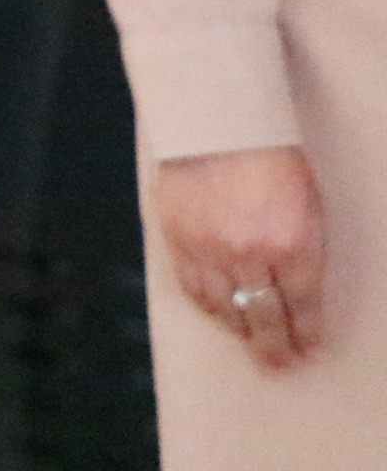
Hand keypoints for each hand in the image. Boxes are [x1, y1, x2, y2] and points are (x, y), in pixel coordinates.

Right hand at [153, 144, 326, 369]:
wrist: (215, 122)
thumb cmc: (270, 157)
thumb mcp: (308, 205)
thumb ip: (305, 250)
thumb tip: (300, 293)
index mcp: (292, 243)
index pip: (302, 307)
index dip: (306, 334)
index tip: (308, 348)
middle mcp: (250, 253)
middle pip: (263, 317)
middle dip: (274, 346)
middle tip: (279, 363)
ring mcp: (209, 249)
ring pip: (225, 309)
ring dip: (239, 328)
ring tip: (248, 339)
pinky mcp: (177, 239)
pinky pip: (192, 288)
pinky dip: (207, 307)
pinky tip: (217, 313)